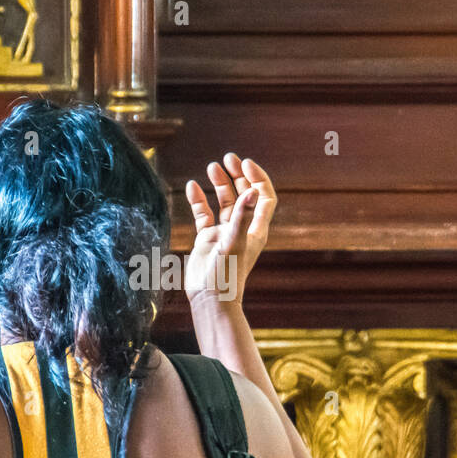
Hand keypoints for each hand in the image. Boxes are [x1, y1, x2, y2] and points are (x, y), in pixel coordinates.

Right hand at [184, 153, 275, 307]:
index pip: (263, 197)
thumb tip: (251, 192)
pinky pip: (203, 215)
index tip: (245, 163)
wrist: (208, 299)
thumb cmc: (226, 276)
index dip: (257, 178)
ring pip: (223, 202)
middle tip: (228, 158)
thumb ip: (242, 217)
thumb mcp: (234, 244)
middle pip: (244, 195)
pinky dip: (199, 200)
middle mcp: (241, 229)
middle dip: (238, 175)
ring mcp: (223, 233)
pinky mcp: (207, 240)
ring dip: (219, 184)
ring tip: (211, 166)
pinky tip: (192, 186)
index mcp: (255, 229)